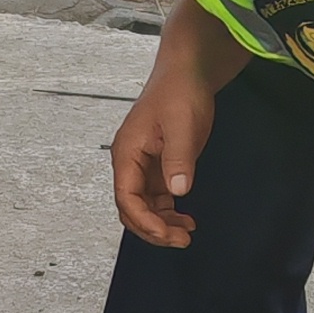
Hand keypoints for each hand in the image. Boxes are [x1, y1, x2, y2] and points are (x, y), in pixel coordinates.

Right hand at [108, 51, 222, 249]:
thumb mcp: (182, 125)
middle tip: (181, 240)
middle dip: (153, 229)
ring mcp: (143, 166)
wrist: (187, 72)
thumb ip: (178, 159)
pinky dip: (168, 212)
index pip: (126, 198)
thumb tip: (178, 191)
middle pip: (131, 208)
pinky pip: (157, 198)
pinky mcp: (158, 166)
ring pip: (144, 206)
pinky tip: (186, 218)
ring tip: (187, 233)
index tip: (167, 233)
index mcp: (127, 153)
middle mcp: (130, 163)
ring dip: (162, 223)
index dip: (144, 221)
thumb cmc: (179, 92)